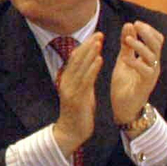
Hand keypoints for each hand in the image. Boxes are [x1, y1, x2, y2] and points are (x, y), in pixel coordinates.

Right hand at [52, 32, 103, 154]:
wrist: (71, 131)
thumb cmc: (79, 113)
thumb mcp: (82, 93)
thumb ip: (85, 79)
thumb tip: (91, 66)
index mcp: (67, 79)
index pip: (76, 59)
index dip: (85, 46)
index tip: (96, 36)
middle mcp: (66, 81)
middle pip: (77, 59)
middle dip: (88, 46)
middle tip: (99, 34)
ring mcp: (70, 89)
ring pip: (80, 67)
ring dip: (90, 53)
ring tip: (99, 42)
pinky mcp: (76, 97)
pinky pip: (86, 80)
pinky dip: (92, 68)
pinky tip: (99, 60)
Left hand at [109, 20, 163, 124]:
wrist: (124, 107)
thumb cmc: (125, 83)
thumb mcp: (124, 60)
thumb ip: (126, 45)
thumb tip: (129, 24)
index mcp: (149, 59)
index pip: (157, 40)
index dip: (148, 30)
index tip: (135, 23)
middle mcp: (154, 65)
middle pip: (157, 45)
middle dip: (147, 33)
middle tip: (136, 25)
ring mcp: (151, 75)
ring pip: (153, 56)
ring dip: (140, 46)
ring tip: (127, 39)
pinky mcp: (146, 85)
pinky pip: (145, 71)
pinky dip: (136, 63)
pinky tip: (125, 59)